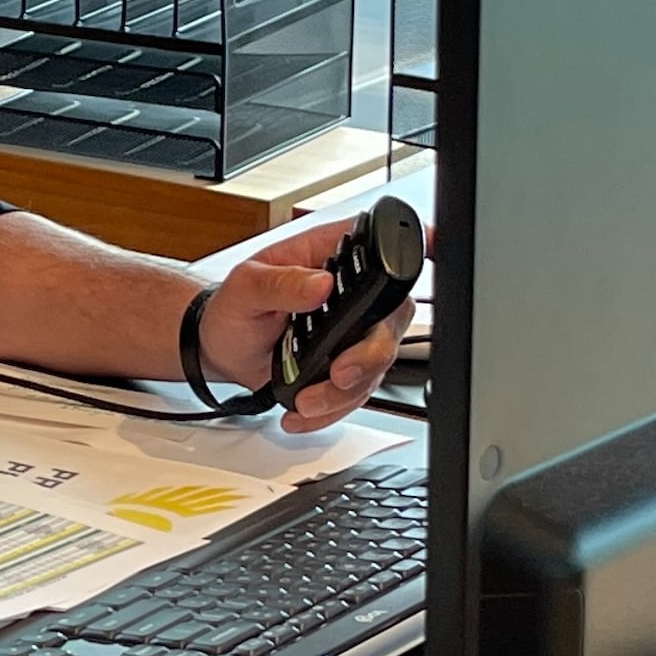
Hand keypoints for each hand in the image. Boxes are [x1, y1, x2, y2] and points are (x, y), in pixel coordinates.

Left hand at [194, 213, 418, 433]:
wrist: (221, 348)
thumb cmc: (233, 307)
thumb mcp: (246, 287)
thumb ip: (280, 284)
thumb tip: (317, 284)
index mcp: (330, 255)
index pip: (383, 244)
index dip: (417, 247)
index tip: (435, 251)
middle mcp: (350, 292)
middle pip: (393, 318)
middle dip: (370, 354)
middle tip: (338, 373)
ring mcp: (352, 330)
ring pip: (379, 363)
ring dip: (345, 391)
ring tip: (306, 400)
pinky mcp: (345, 363)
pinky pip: (357, 391)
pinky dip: (332, 408)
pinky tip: (304, 411)